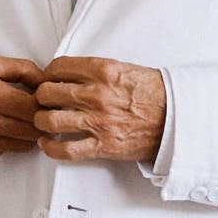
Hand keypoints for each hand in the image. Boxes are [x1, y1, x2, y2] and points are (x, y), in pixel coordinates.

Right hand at [0, 54, 47, 165]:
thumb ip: (22, 68)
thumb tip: (46, 81)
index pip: (34, 109)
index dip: (46, 105)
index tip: (46, 102)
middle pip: (32, 130)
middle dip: (40, 121)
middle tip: (39, 112)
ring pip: (23, 144)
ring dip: (27, 133)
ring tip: (19, 119)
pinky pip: (5, 152)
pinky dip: (8, 141)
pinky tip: (0, 128)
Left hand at [33, 56, 165, 162]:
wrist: (176, 118)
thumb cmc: (153, 93)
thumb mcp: (124, 69)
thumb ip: (94, 69)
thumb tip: (68, 72)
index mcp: (102, 71)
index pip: (58, 67)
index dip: (47, 74)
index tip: (48, 79)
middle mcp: (96, 94)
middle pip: (47, 93)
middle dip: (41, 97)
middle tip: (44, 101)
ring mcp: (97, 121)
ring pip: (49, 120)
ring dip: (41, 121)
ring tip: (44, 121)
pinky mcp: (102, 145)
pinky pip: (65, 150)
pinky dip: (51, 148)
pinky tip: (48, 143)